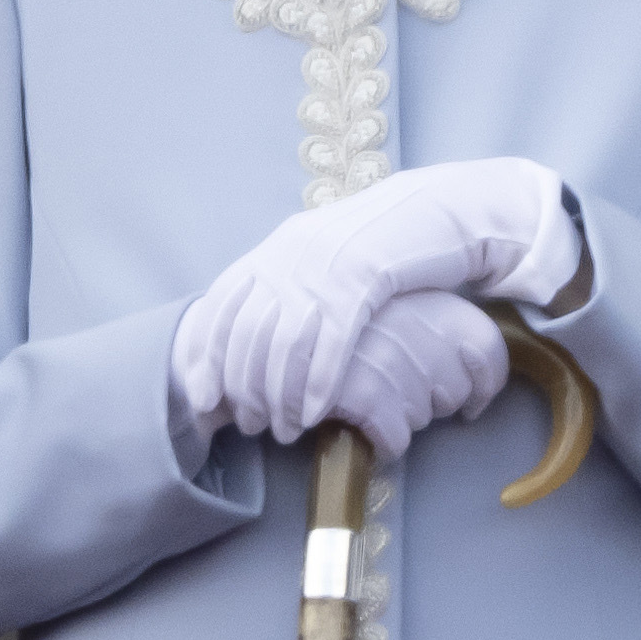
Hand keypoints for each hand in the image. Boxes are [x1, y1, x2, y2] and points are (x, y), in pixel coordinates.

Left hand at [171, 159, 576, 449]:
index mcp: (277, 248)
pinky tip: (314, 413)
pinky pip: (330, 342)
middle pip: (248, 333)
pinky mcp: (364, 281)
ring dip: (280, 396)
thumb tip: (257, 333)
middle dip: (244, 388)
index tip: (203, 398)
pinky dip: (317, 383)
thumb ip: (288, 282)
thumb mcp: (324, 254)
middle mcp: (291, 255)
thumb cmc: (382, 241)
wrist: (437, 209)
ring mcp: (325, 268)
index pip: (221, 306)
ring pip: (285, 344)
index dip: (205, 355)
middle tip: (248, 425)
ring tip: (284, 430)